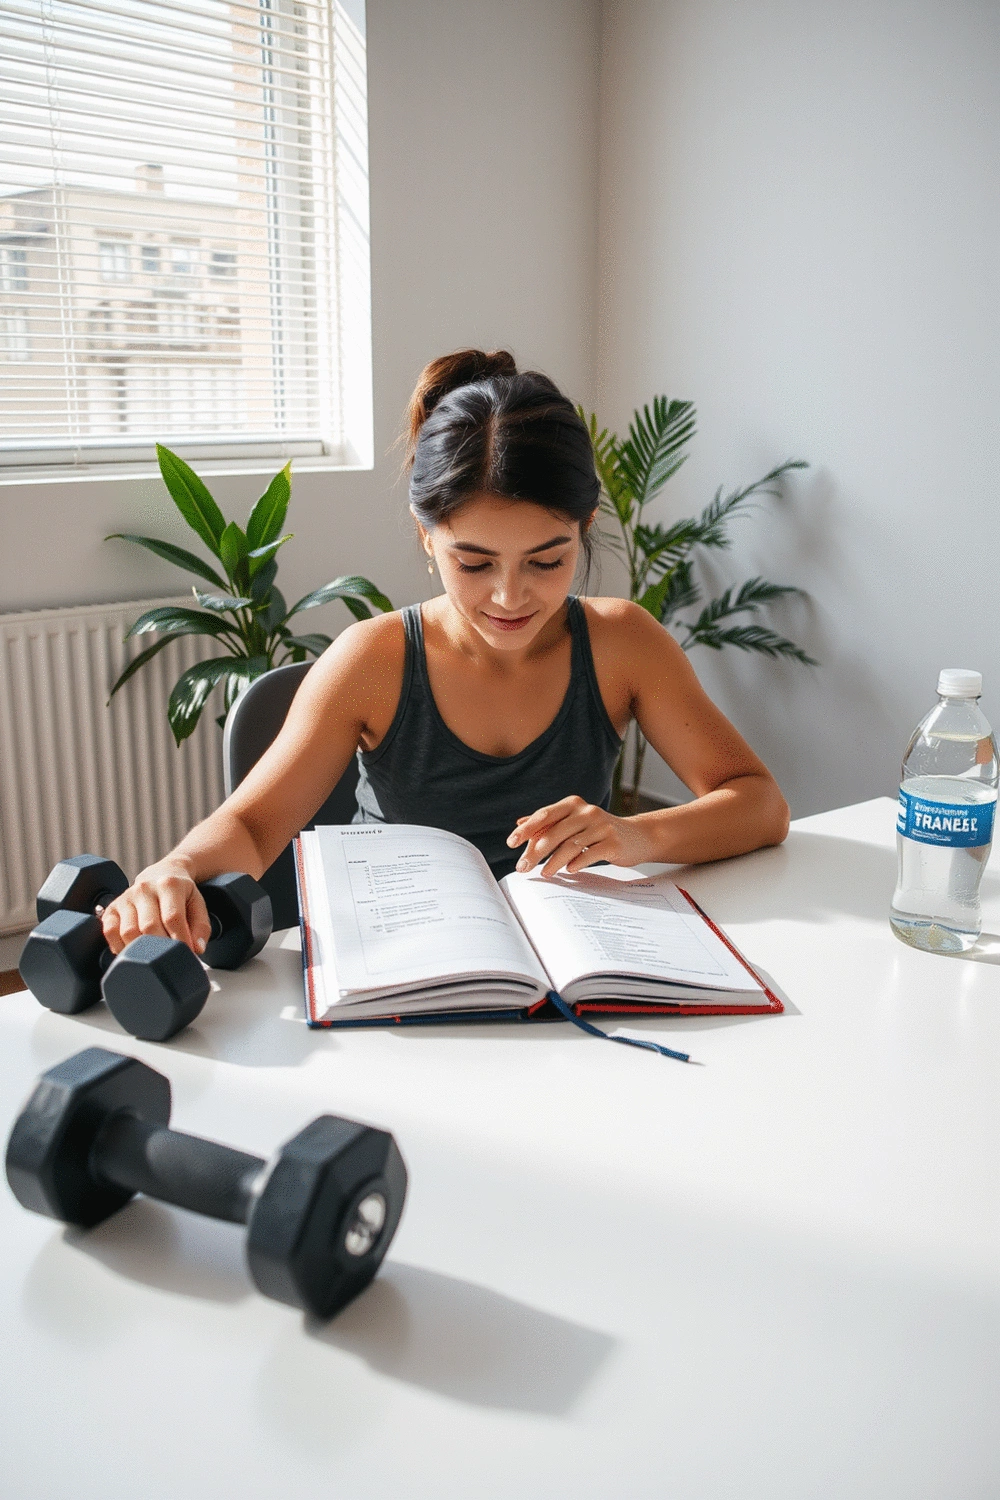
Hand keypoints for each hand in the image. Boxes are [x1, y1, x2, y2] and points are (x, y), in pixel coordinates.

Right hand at [99, 861, 211, 955]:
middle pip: (149, 926)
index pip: (172, 917)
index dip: (180, 940)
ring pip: (128, 932)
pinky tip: (134, 951)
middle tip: (170, 958)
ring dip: (142, 950)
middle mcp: (144, 889)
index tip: (187, 954)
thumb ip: (201, 927)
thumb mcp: (198, 904)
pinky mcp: (112, 908)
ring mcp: (125, 898)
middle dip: (161, 948)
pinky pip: (110, 932)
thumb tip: (196, 949)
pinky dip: (120, 947)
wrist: (162, 874)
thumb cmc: (181, 894)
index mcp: (169, 884)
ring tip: (154, 957)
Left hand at [506, 796, 653, 877]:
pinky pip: (590, 853)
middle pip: (555, 832)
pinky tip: (568, 871)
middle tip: (522, 867)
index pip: (545, 815)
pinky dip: (577, 863)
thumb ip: (549, 823)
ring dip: (553, 862)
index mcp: (573, 805)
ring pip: (571, 845)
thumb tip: (520, 823)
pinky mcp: (614, 842)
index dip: (527, 829)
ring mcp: (602, 826)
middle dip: (536, 852)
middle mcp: (587, 812)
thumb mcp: (575, 823)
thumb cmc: (600, 831)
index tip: (511, 842)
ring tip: (544, 873)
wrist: (638, 836)